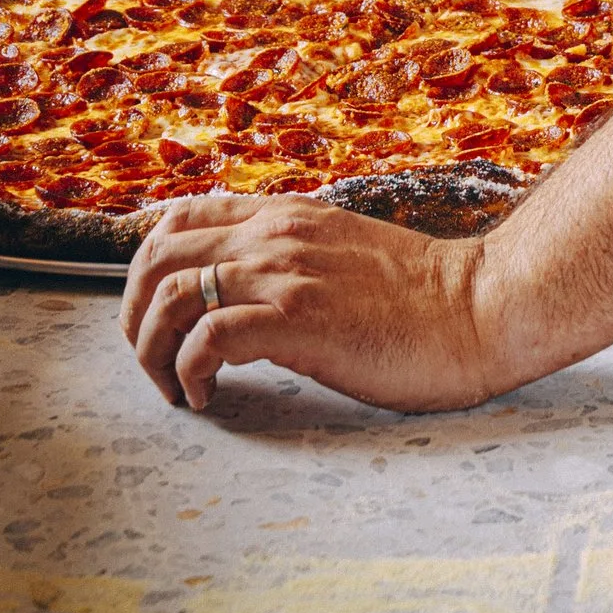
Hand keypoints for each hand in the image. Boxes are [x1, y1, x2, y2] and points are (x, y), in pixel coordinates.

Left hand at [120, 194, 496, 414]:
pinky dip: (189, 372)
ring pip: (170, 296)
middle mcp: (276, 234)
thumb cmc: (423, 297)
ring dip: (153, 352)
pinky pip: (207, 338)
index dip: (146, 269)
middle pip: (154, 256)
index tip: (154, 316)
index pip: (179, 218)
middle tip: (151, 362)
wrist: (479, 308)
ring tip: (176, 388)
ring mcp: (286, 274)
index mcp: (288, 216)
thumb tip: (249, 288)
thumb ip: (296, 255)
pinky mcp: (299, 319)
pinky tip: (209, 396)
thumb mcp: (345, 252)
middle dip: (133, 316)